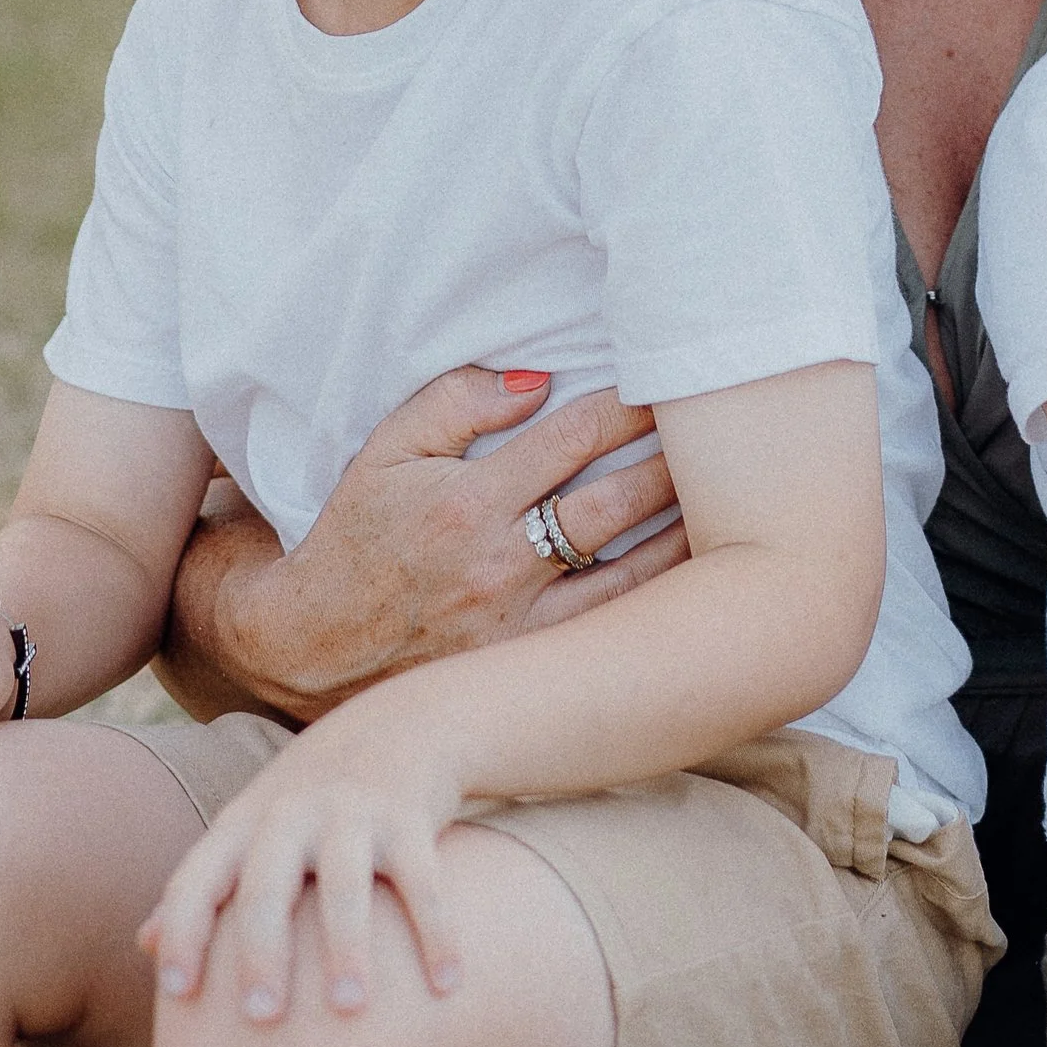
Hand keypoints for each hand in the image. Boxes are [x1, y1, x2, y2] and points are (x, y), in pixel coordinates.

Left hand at [143, 707, 464, 1014]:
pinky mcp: (409, 817)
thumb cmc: (308, 800)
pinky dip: (436, 933)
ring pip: (344, 885)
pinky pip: (423, 882)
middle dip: (261, 951)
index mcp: (242, 826)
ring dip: (346, 947)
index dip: (184, 931)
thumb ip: (203, 883)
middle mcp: (290, 816)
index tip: (178, 995)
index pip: (198, 879)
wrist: (398, 724)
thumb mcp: (249, 827)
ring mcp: (352, 814)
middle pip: (266, 886)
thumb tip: (145, 946)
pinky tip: (447, 986)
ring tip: (349, 1009)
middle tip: (261, 1019)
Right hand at [160, 366, 686, 721]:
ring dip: (687, 528)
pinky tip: (705, 568)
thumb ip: (458, 402)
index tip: (668, 379)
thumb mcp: (386, 452)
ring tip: (736, 493)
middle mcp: (499, 565)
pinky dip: (664, 593)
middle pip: (618, 503)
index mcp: (466, 502)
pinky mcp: (530, 667)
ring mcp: (521, 625)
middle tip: (726, 432)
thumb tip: (538, 379)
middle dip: (677, 460)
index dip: (629, 404)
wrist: (310, 649)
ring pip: (633, 573)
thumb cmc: (355, 536)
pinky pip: (615, 626)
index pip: (573, 437)